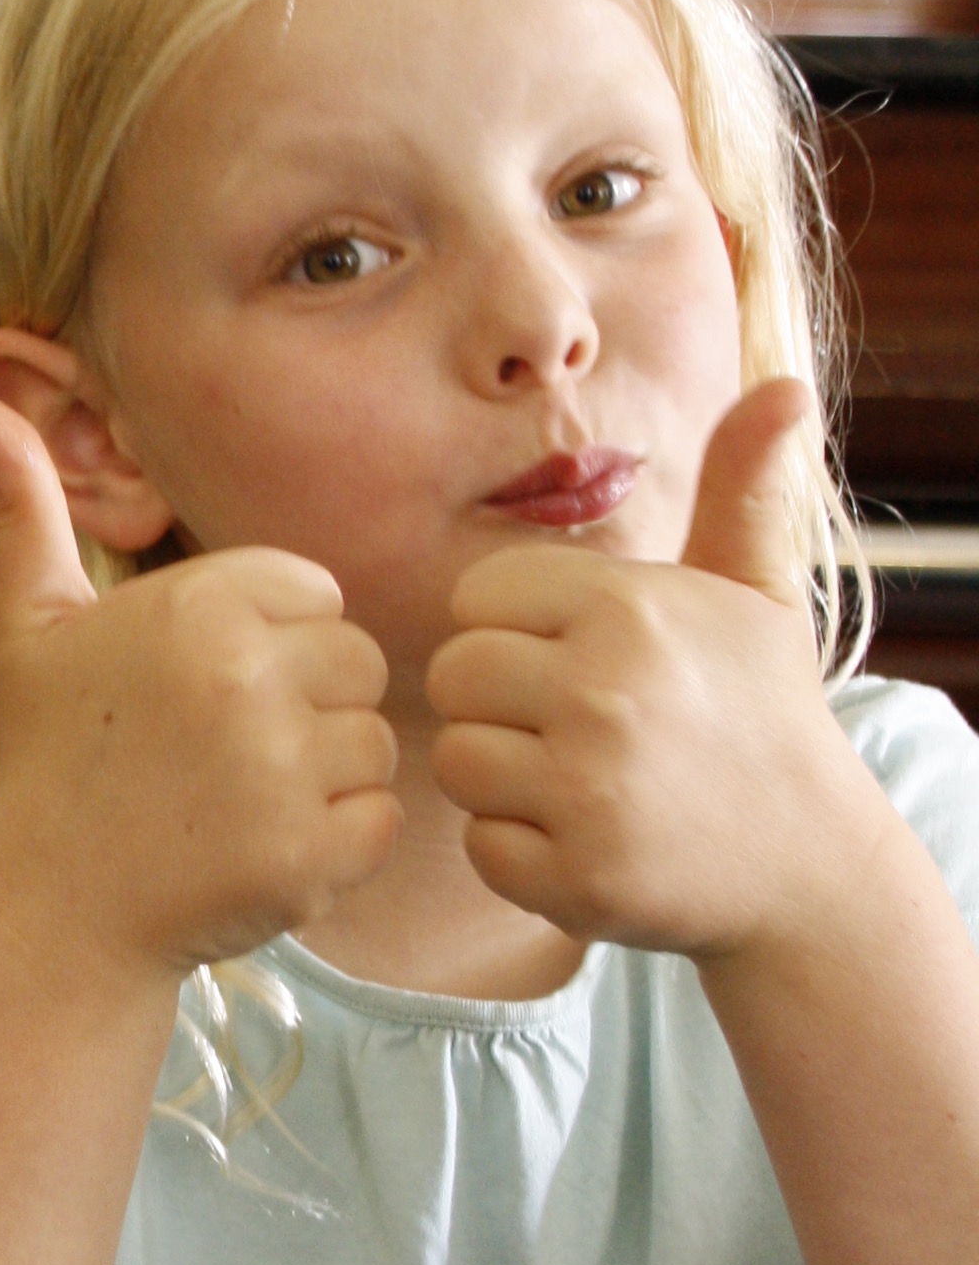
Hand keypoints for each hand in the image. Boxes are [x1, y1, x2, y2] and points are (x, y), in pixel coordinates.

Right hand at [0, 393, 400, 987]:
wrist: (56, 915)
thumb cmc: (53, 762)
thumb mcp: (32, 626)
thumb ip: (24, 508)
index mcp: (197, 602)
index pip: (317, 595)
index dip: (273, 646)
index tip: (204, 696)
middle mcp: (244, 674)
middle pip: (356, 664)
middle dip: (307, 711)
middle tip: (221, 761)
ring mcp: (281, 769)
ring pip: (374, 744)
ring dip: (324, 781)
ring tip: (236, 806)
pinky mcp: (310, 854)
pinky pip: (380, 822)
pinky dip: (336, 848)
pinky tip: (258, 853)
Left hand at [426, 379, 876, 958]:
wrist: (810, 862)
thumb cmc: (763, 712)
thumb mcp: (758, 593)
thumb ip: (741, 488)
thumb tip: (781, 387)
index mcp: (628, 607)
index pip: (480, 595)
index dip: (514, 628)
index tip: (571, 656)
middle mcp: (603, 690)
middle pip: (454, 674)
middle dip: (496, 700)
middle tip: (566, 725)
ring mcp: (587, 789)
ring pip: (456, 760)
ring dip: (501, 777)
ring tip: (575, 779)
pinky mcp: (575, 877)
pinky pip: (481, 843)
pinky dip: (518, 851)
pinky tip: (582, 838)